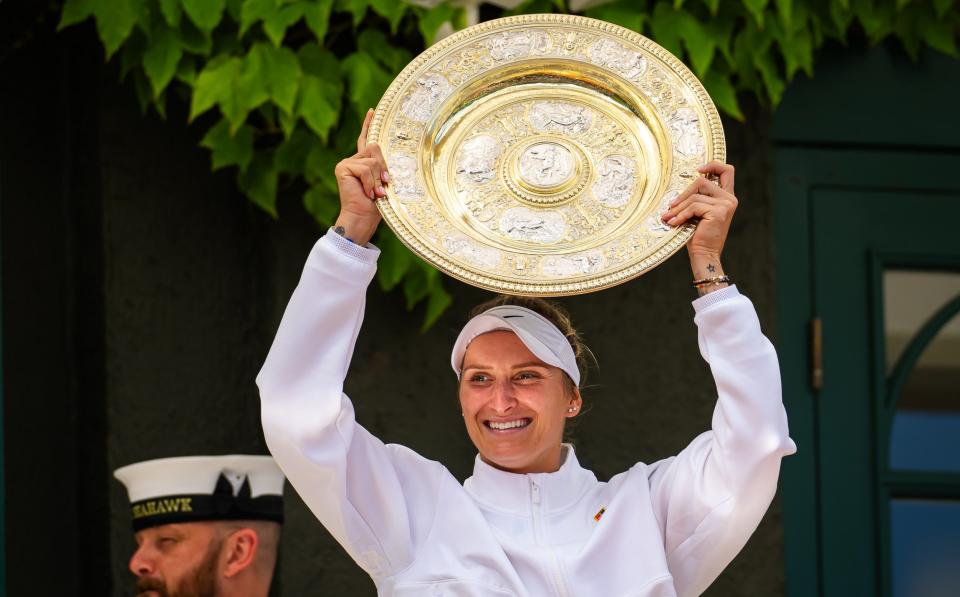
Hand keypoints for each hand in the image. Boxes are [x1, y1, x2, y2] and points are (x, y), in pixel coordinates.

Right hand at [333, 109, 388, 244]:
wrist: (362, 217)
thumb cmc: (375, 204)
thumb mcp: (383, 181)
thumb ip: (382, 166)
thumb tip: (383, 157)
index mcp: (362, 162)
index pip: (365, 140)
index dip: (368, 125)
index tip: (372, 110)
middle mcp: (352, 159)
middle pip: (375, 148)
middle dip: (383, 168)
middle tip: (382, 186)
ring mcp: (346, 163)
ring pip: (372, 160)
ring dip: (377, 179)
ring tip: (374, 193)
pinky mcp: (343, 167)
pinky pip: (365, 168)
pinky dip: (371, 182)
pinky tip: (368, 192)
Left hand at [660, 161, 736, 279]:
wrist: (704, 255)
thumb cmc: (697, 235)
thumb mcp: (697, 213)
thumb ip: (695, 198)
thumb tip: (677, 189)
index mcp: (726, 197)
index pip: (727, 171)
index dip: (713, 165)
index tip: (697, 170)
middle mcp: (729, 199)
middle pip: (702, 181)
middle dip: (683, 193)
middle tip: (670, 206)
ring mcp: (725, 204)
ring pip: (694, 196)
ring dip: (678, 208)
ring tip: (668, 217)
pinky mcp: (719, 211)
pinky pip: (693, 207)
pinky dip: (681, 215)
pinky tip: (673, 223)